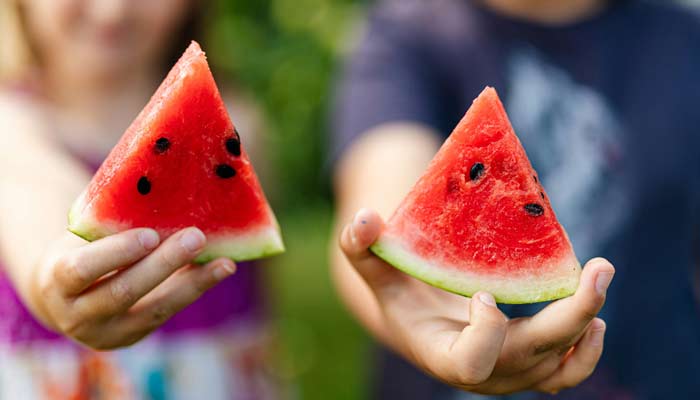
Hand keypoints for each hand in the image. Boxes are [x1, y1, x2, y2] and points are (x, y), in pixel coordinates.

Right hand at [32, 227, 235, 349]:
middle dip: (164, 264)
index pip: (83, 270)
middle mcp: (78, 316)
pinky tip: (219, 270)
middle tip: (196, 237)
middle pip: (124, 292)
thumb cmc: (78, 250)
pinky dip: (194, 290)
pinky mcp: (134, 336)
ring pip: (154, 310)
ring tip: (224, 263)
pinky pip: (167, 313)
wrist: (63, 296)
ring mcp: (107, 333)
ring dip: (193, 284)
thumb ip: (110, 222)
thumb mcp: (82, 237)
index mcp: (57, 282)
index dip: (117, 253)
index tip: (150, 235)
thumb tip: (160, 187)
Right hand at [340, 209, 613, 394]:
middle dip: (571, 316)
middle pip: (533, 358)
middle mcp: (483, 374)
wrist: (422, 326)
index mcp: (442, 355)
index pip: (471, 363)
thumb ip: (360, 247)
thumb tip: (365, 218)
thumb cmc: (399, 295)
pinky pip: (568, 373)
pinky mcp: (530, 368)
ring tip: (597, 281)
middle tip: (598, 268)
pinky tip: (595, 318)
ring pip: (561, 367)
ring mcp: (511, 376)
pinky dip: (587, 350)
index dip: (485, 333)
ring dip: (586, 328)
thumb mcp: (376, 272)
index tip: (483, 293)